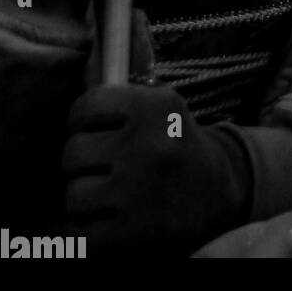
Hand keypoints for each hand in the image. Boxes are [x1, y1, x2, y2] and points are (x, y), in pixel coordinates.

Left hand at [63, 84, 251, 255]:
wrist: (219, 194)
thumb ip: (121, 90)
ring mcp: (143, 191)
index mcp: (157, 107)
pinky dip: (87, 231)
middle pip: (72, 154)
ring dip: (84, 200)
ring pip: (73, 196)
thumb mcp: (160, 107)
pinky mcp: (137, 232)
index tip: (93, 130)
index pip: (87, 105)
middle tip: (102, 167)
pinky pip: (81, 233)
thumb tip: (88, 56)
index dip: (82, 120)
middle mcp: (151, 146)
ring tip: (106, 195)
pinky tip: (109, 220)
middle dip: (81, 164)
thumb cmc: (174, 144)